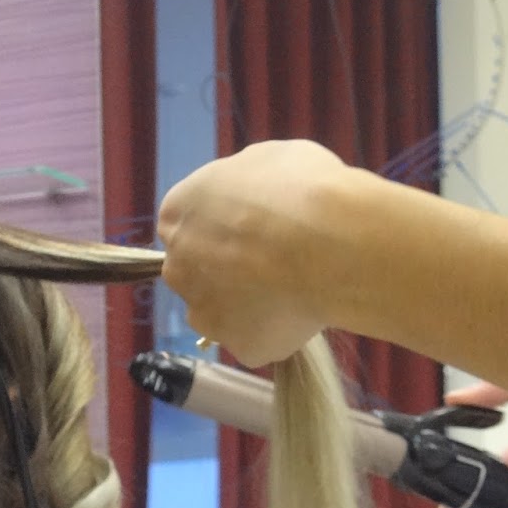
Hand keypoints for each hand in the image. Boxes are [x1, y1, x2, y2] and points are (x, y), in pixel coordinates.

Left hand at [157, 141, 347, 365]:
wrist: (330, 245)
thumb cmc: (300, 190)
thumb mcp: (268, 160)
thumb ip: (243, 185)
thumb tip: (248, 197)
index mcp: (178, 214)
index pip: (189, 224)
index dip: (223, 227)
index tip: (253, 228)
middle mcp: (178, 268)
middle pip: (197, 272)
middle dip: (228, 269)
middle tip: (273, 260)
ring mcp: (205, 314)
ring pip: (222, 312)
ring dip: (247, 304)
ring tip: (293, 288)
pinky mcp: (239, 347)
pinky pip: (257, 339)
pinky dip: (276, 330)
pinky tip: (304, 312)